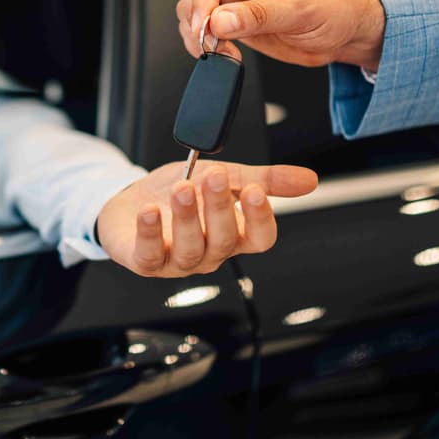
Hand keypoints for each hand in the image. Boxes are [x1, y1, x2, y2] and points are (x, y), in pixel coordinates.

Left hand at [96, 160, 316, 277]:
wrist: (130, 201)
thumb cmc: (177, 193)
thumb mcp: (223, 177)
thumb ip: (264, 179)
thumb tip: (309, 180)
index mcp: (233, 235)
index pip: (260, 238)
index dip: (260, 218)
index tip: (255, 191)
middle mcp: (209, 252)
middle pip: (224, 240)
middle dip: (220, 207)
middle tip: (214, 177)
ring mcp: (177, 262)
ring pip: (190, 248)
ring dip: (187, 217)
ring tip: (182, 188)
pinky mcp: (146, 262)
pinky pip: (150, 254)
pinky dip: (150, 232)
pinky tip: (149, 212)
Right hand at [176, 0, 385, 70]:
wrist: (347, 30)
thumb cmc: (335, 7)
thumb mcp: (299, 11)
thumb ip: (256, 16)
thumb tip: (219, 21)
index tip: (204, 25)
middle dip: (195, 14)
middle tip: (208, 40)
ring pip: (191, 4)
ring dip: (195, 30)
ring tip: (217, 48)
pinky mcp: (231, 14)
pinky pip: (202, 24)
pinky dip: (202, 41)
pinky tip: (220, 50)